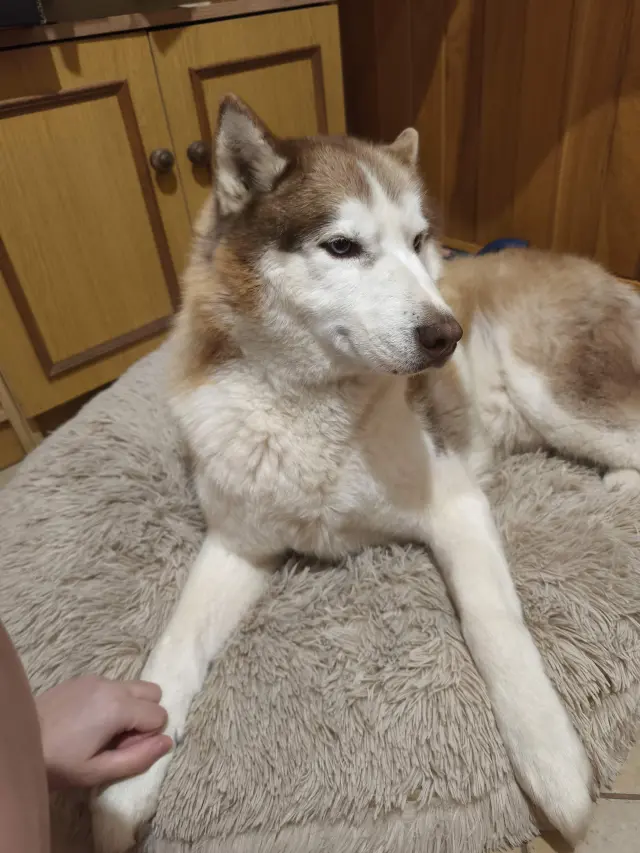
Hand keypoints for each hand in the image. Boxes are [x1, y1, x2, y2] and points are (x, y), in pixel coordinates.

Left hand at [36, 675, 171, 788]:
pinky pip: (113, 685)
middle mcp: (113, 685)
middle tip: (118, 738)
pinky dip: (112, 700)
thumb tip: (168, 742)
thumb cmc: (59, 762)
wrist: (19, 741)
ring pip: (134, 686)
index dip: (146, 736)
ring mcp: (97, 678)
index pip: (159, 715)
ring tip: (103, 730)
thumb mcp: (98, 771)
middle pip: (153, 692)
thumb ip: (138, 758)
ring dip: (130, 706)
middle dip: (145, 715)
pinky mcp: (84, 678)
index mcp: (119, 707)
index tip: (122, 749)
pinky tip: (88, 720)